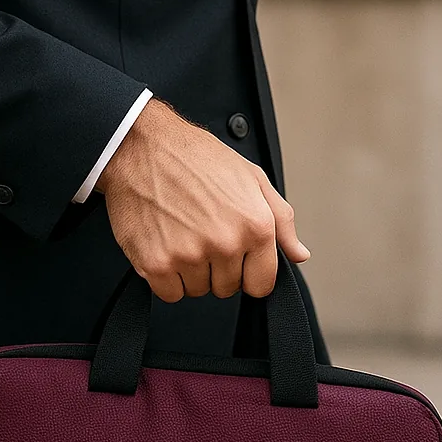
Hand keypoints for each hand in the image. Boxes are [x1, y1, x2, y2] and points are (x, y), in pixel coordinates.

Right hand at [96, 98, 308, 302]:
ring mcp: (190, 256)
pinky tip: (165, 246)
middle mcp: (225, 243)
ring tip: (181, 235)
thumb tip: (299, 254)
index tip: (236, 259)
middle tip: (201, 234)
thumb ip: (281, 222)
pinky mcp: (156, 264)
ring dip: (189, 272)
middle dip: (216, 269)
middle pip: (227, 289)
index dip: (248, 273)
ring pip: (197, 292)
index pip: (261, 285)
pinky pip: (169, 294)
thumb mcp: (252, 179)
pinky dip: (165, 278)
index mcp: (255, 226)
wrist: (142, 147)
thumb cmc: (196, 159)